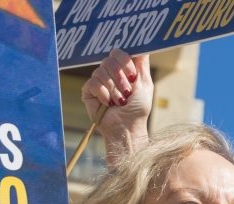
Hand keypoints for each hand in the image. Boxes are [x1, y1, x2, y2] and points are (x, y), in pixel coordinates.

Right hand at [81, 49, 151, 165]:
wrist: (127, 127)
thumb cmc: (138, 108)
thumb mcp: (145, 84)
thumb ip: (142, 65)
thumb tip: (143, 46)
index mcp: (123, 69)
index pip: (119, 52)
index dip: (125, 62)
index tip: (132, 76)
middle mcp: (110, 73)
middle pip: (109, 59)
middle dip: (120, 77)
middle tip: (127, 92)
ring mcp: (98, 81)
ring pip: (100, 71)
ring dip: (114, 89)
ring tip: (119, 101)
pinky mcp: (88, 91)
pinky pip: (93, 83)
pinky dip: (104, 94)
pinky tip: (108, 104)